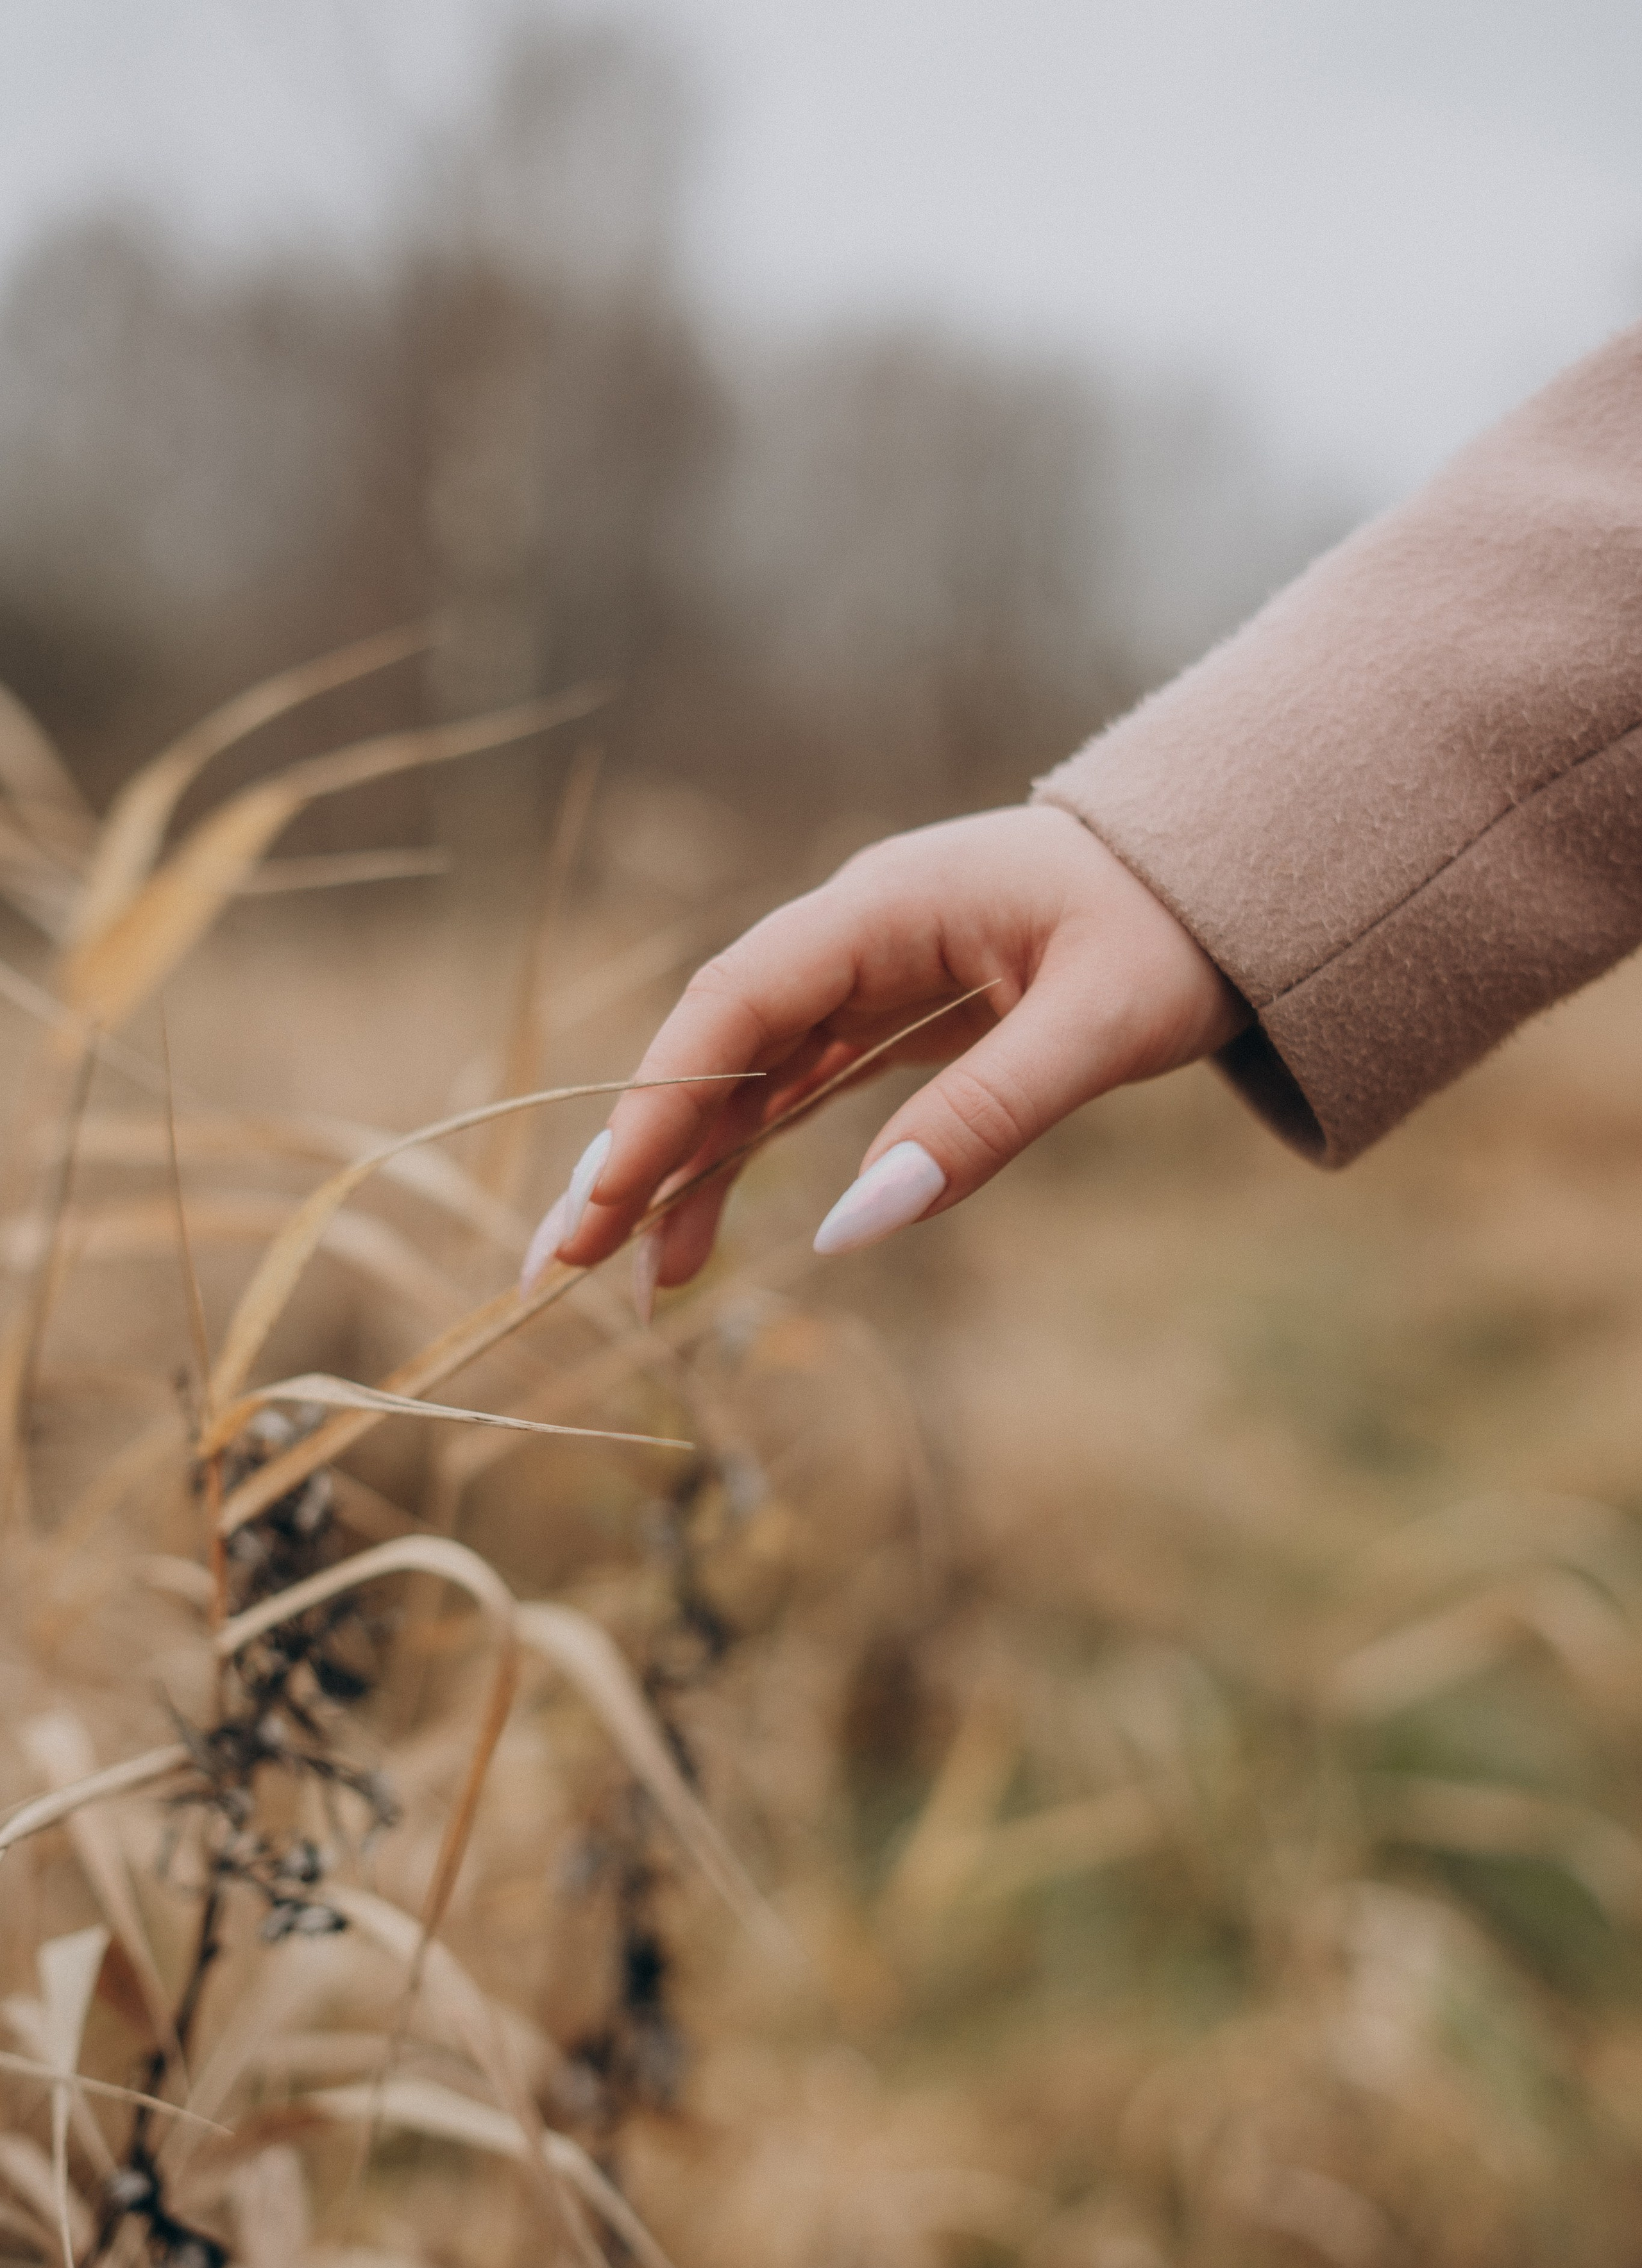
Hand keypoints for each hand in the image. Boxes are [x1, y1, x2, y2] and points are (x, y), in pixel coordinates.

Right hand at [522, 804, 1248, 1308]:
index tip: (607, 1192)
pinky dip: (740, 1160)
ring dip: (679, 1170)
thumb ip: (981, 1120)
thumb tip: (855, 1228)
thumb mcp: (1099, 1026)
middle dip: (636, 1149)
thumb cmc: (1173, 932)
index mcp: (883, 908)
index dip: (662, 1097)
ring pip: (739, 1079)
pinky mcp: (885, 1024)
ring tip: (633, 1278)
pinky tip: (699, 1233)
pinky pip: (788, 1095)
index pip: (738, 1002)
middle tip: (561, 1259)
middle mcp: (851, 938)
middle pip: (712, 1045)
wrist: (1228, 886)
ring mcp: (862, 981)